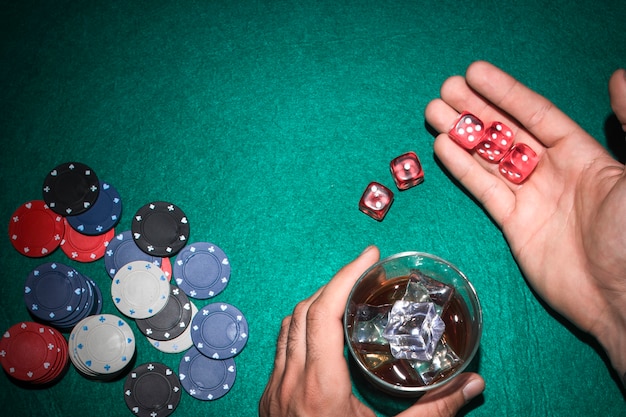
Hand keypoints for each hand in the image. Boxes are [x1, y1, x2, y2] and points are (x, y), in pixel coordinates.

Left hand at [259, 246, 484, 416]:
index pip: (323, 313)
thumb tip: (473, 386)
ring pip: (286, 328)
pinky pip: (281, 350)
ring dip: (315, 306)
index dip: (345, 277)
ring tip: (346, 298)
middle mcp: (289, 383)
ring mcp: (273, 392)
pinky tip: (324, 338)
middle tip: (364, 275)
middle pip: (302, 312)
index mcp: (319, 388)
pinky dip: (302, 331)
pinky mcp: (269, 402)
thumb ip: (434, 414)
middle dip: (334, 285)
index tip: (368, 256)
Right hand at [425, 61, 625, 381]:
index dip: (505, 93)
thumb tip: (617, 74)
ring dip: (463, 135)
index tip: (475, 73)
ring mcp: (531, 198)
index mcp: (583, 154)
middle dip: (476, 110)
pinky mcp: (514, 224)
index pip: (536, 114)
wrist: (621, 298)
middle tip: (445, 90)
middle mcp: (553, 171)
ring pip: (490, 159)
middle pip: (506, 133)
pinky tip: (443, 147)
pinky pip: (485, 191)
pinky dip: (464, 170)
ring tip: (434, 111)